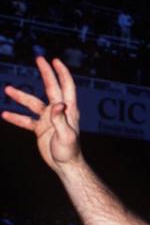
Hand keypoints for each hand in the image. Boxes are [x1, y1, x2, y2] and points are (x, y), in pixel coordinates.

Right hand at [2, 57, 81, 173]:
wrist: (65, 165)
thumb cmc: (69, 151)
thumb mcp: (66, 135)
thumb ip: (60, 119)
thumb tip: (58, 104)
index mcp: (68, 110)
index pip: (66, 87)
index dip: (62, 73)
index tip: (55, 61)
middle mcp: (59, 112)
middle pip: (51, 88)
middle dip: (46, 73)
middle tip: (39, 58)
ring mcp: (49, 119)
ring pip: (33, 103)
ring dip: (21, 97)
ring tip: (7, 90)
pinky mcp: (41, 129)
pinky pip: (26, 120)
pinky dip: (16, 117)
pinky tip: (5, 115)